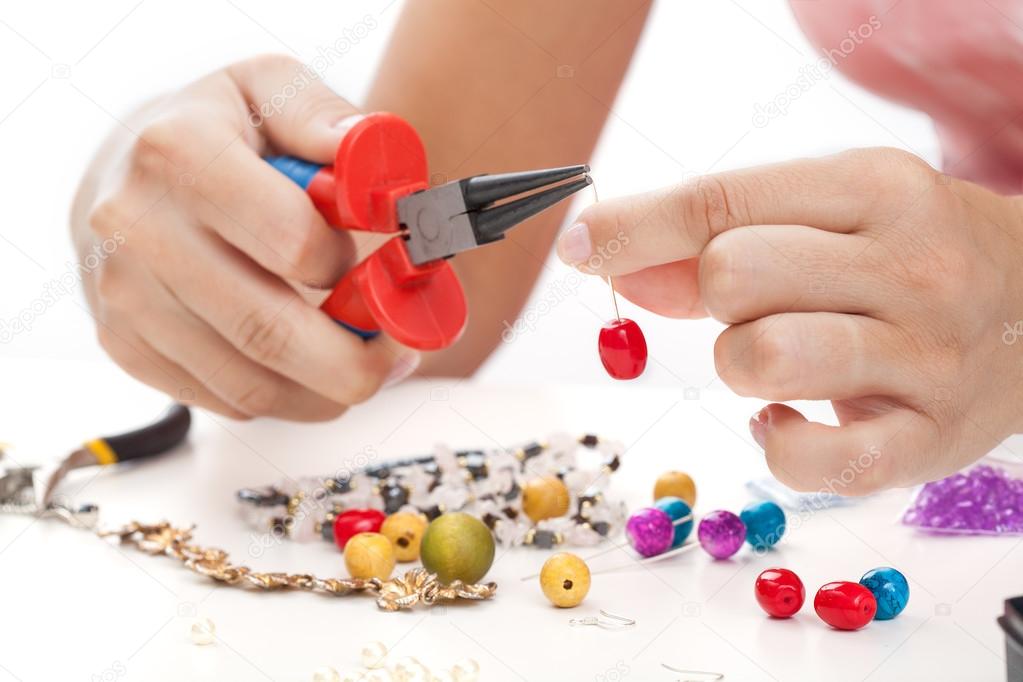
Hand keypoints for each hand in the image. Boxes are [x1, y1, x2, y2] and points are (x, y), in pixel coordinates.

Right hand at [72, 55, 418, 420]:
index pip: (291, 241)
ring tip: (367, 364)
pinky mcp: (125, 346)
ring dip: (329, 392)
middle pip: (270, 334)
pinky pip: (225, 401)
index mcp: (181, 153)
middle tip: (400, 356)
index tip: (387, 269)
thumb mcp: (269, 90)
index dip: (355, 267)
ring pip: (251, 387)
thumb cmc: (213, 129)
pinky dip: (286, 398)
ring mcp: (125, 297)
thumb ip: (328, 120)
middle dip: (357, 362)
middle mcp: (141, 230)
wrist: (118, 171)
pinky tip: (310, 369)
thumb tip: (379, 164)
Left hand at [558, 148, 1022, 492]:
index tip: (577, 245)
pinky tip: (788, 421)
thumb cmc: (907, 257)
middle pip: (734, 275)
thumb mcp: (828, 217)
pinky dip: (778, 445)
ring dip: (741, 365)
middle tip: (752, 305)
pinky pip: (814, 461)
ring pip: (762, 358)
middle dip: (713, 297)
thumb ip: (717, 237)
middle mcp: (910, 265)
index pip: (723, 200)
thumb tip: (613, 261)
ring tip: (775, 359)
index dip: (634, 227)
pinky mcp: (929, 442)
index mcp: (875, 188)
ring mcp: (927, 358)